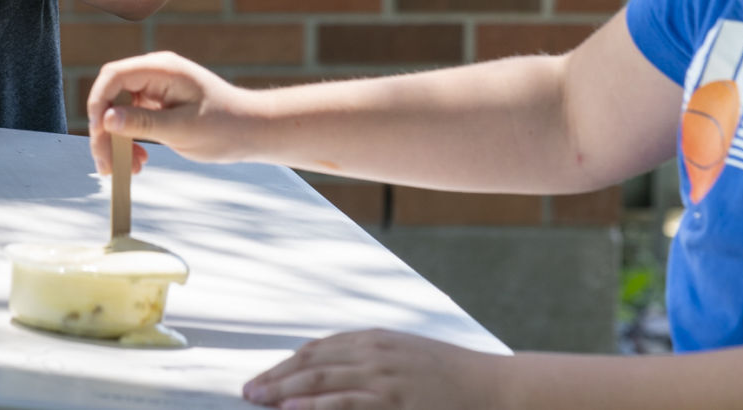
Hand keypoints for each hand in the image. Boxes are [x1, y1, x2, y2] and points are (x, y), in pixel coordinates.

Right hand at [86, 51, 255, 175]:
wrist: (252, 131)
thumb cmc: (225, 127)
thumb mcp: (182, 129)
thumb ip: (143, 123)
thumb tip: (106, 120)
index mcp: (163, 69)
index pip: (114, 76)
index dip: (98, 104)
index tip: (98, 135)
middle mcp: (156, 73)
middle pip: (112, 95)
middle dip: (104, 130)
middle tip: (106, 164)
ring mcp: (157, 88)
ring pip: (119, 110)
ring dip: (116, 140)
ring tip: (125, 169)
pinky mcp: (160, 104)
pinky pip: (133, 119)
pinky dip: (130, 141)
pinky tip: (138, 161)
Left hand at [243, 330, 496, 409]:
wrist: (495, 388)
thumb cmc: (450, 377)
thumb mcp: (406, 357)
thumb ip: (371, 358)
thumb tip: (332, 368)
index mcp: (375, 339)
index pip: (318, 349)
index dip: (287, 364)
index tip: (263, 377)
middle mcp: (374, 352)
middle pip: (312, 363)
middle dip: (276, 377)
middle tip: (247, 391)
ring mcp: (384, 376)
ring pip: (322, 381)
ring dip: (285, 391)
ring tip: (258, 399)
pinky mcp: (394, 400)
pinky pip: (346, 402)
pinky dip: (315, 405)